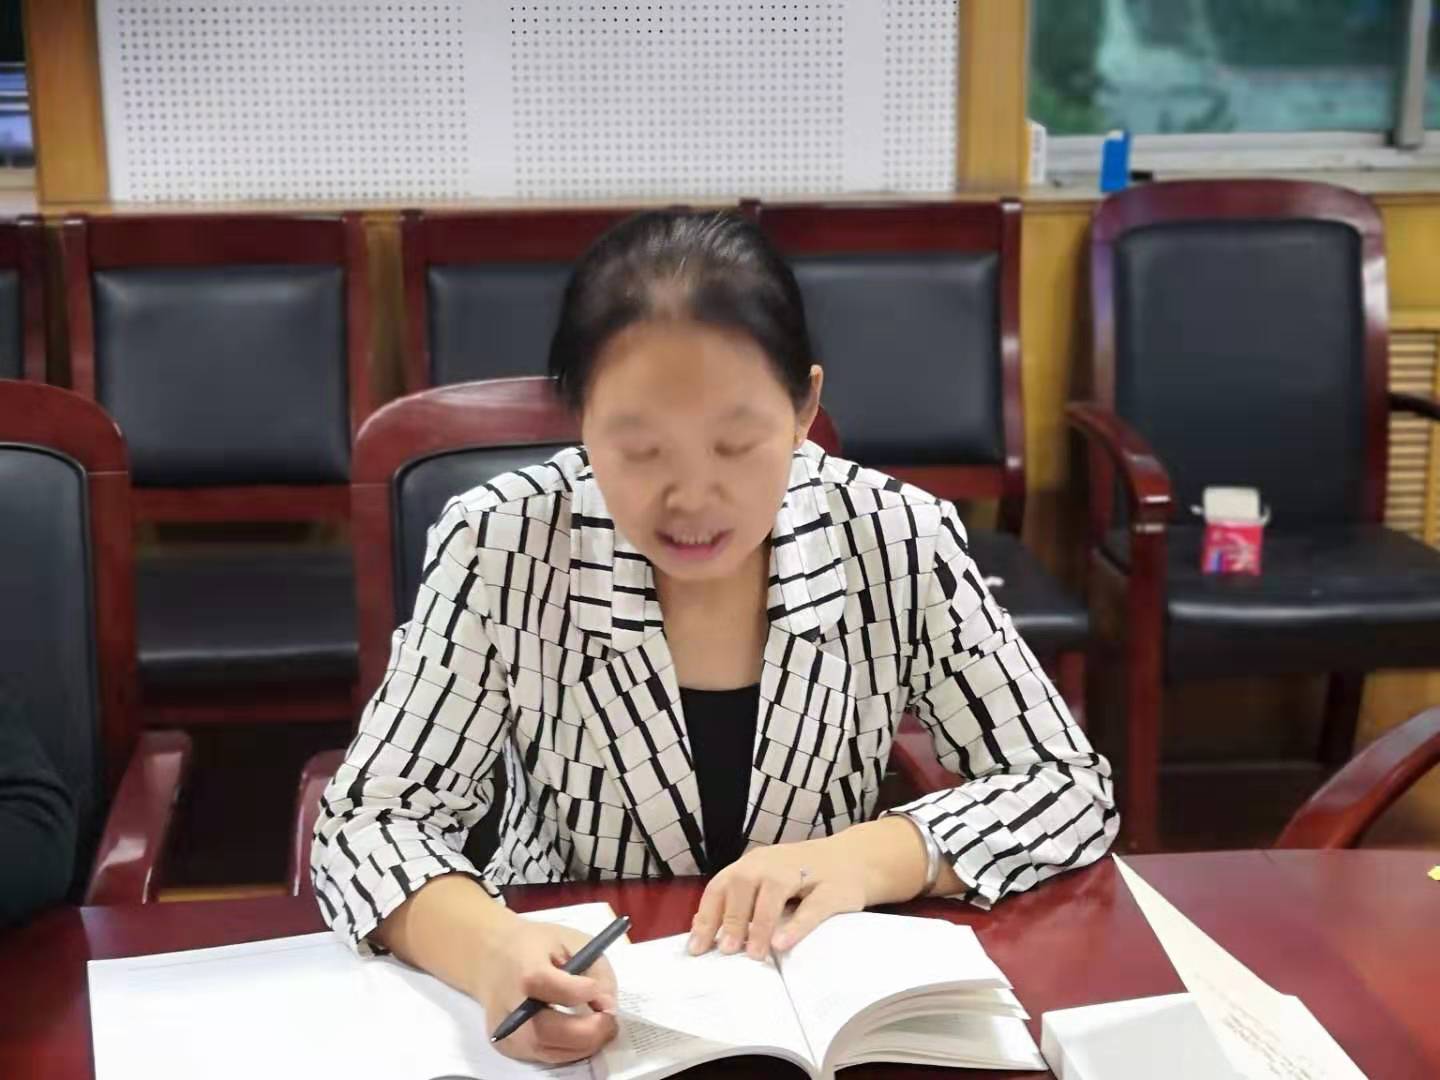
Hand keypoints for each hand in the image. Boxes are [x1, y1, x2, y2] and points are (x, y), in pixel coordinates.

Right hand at [471, 919, 619, 1065]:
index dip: (584, 992)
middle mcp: (510, 1006)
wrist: (491, 957)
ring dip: (583, 1045)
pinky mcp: (508, 1047)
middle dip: (589, 1031)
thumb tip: (608, 1004)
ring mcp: (506, 1031)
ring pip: (548, 1052)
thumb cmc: (534, 946)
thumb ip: (596, 968)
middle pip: (547, 1031)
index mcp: (525, 970)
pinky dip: (569, 1049)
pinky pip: (544, 1056)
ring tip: (601, 1027)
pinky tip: (581, 1033)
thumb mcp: (571, 940)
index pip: (554, 988)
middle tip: (610, 1020)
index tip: (601, 992)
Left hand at [687, 835, 870, 961]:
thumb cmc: (803, 876)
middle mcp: (773, 863)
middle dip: (732, 919)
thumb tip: (702, 927)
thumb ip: (739, 900)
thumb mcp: (767, 882)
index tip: (697, 948)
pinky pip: (811, 907)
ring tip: (753, 954)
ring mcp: (803, 872)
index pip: (721, 886)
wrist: (854, 859)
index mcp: (754, 864)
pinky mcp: (832, 889)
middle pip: (743, 884)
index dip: (708, 916)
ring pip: (774, 892)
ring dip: (760, 923)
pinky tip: (782, 944)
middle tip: (727, 951)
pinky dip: (795, 926)